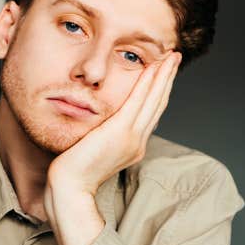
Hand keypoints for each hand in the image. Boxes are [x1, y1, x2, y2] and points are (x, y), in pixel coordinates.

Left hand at [44, 51, 180, 244]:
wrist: (70, 188)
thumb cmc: (73, 172)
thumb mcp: (93, 150)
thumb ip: (102, 136)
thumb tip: (100, 124)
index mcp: (133, 146)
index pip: (151, 113)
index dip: (160, 91)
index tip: (164, 73)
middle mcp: (138, 142)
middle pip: (158, 104)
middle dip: (168, 79)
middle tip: (175, 57)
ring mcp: (132, 138)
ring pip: (154, 100)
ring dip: (164, 75)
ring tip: (172, 56)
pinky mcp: (121, 132)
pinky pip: (139, 102)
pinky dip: (148, 83)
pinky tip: (154, 67)